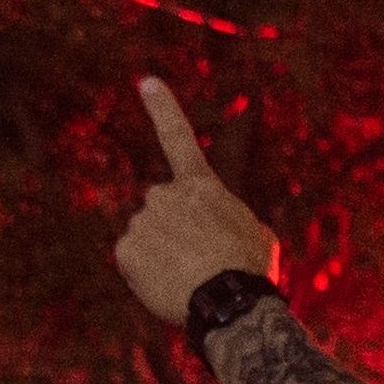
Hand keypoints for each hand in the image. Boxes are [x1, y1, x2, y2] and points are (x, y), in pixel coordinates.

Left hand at [115, 78, 280, 326]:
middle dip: (173, 229)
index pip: (178, 138)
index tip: (145, 81)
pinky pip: (132, 260)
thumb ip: (232, 218)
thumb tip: (223, 228)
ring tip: (187, 276)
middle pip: (161, 209)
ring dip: (161, 253)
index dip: (162, 108)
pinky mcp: (126, 248)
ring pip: (146, 236)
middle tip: (199, 259)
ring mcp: (143, 220)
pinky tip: (168, 284)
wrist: (231, 303)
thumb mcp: (258, 234)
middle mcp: (166, 194)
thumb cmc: (250, 270)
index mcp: (201, 186)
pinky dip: (145, 273)